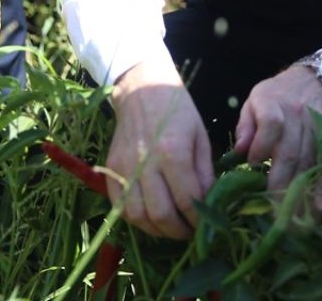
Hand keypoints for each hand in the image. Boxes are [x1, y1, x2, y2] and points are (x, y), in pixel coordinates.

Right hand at [106, 60, 214, 239]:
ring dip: (156, 230)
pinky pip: (120, 206)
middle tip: (189, 232)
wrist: (142, 90)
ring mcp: (125, 167)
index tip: (206, 225)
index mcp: (173, 152)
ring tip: (171, 227)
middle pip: (161, 214)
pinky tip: (150, 217)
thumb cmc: (177, 110)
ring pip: (138, 216)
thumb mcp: (200, 137)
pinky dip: (135, 219)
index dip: (198, 219)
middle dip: (178, 230)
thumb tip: (209, 203)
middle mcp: (146, 163)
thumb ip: (204, 173)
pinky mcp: (111, 168)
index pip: (188, 200)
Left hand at [234, 65, 321, 215]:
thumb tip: (239, 152)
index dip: (261, 146)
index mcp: (273, 102)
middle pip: (290, 151)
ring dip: (300, 192)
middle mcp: (297, 115)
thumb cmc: (279, 94)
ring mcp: (317, 128)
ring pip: (308, 162)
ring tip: (291, 218)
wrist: (318, 79)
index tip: (251, 166)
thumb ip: (246, 125)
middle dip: (279, 182)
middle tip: (270, 209)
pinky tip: (318, 209)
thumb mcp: (255, 99)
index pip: (270, 123)